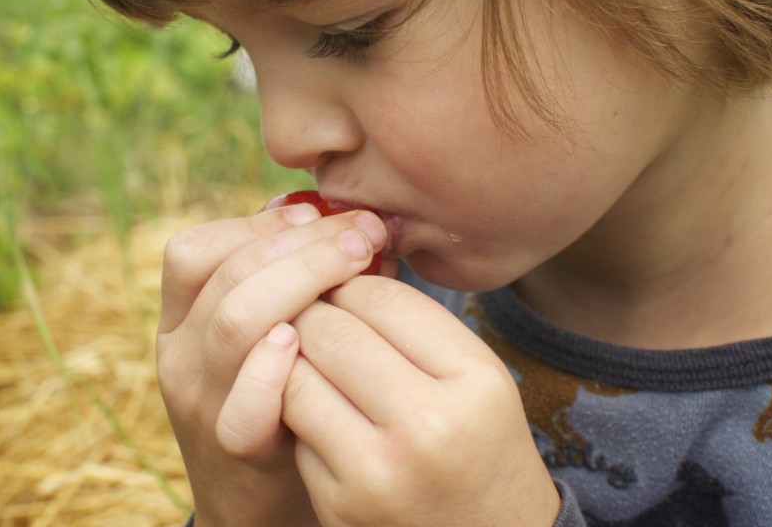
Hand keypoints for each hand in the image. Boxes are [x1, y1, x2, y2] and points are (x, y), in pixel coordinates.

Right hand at [156, 204, 386, 526]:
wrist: (255, 502)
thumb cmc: (279, 397)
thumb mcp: (267, 332)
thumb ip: (287, 279)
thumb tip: (335, 214)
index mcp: (181, 319)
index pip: (193, 249)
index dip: (257, 226)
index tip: (319, 213)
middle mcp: (179, 353)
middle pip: (227, 276)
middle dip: (302, 243)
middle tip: (362, 231)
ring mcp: (202, 400)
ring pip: (235, 320)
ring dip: (303, 279)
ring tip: (359, 262)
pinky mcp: (236, 444)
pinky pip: (244, 401)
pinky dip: (273, 366)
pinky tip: (308, 339)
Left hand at [283, 276, 560, 526]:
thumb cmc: (479, 445)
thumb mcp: (477, 378)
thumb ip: (416, 322)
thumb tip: (337, 269)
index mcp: (474, 379)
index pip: (382, 296)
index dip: (350, 281)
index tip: (344, 286)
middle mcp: (429, 424)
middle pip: (331, 329)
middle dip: (314, 312)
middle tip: (315, 313)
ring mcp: (380, 469)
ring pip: (296, 374)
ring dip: (292, 357)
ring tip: (308, 355)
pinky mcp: (341, 503)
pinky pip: (292, 427)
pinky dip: (295, 411)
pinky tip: (318, 412)